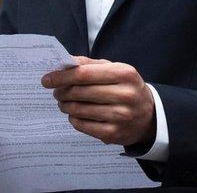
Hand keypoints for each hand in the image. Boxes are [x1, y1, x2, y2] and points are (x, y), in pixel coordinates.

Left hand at [42, 56, 156, 145]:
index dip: (62, 76)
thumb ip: (91, 65)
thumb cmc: (126, 88)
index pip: (84, 74)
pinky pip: (82, 125)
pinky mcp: (113, 133)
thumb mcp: (116, 70)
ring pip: (79, 109)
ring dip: (66, 105)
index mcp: (125, 73)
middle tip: (57, 92)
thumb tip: (65, 63)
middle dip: (62, 91)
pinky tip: (75, 115)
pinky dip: (73, 119)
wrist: (149, 116)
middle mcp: (125, 94)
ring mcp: (120, 116)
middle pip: (80, 92)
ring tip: (64, 103)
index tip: (47, 79)